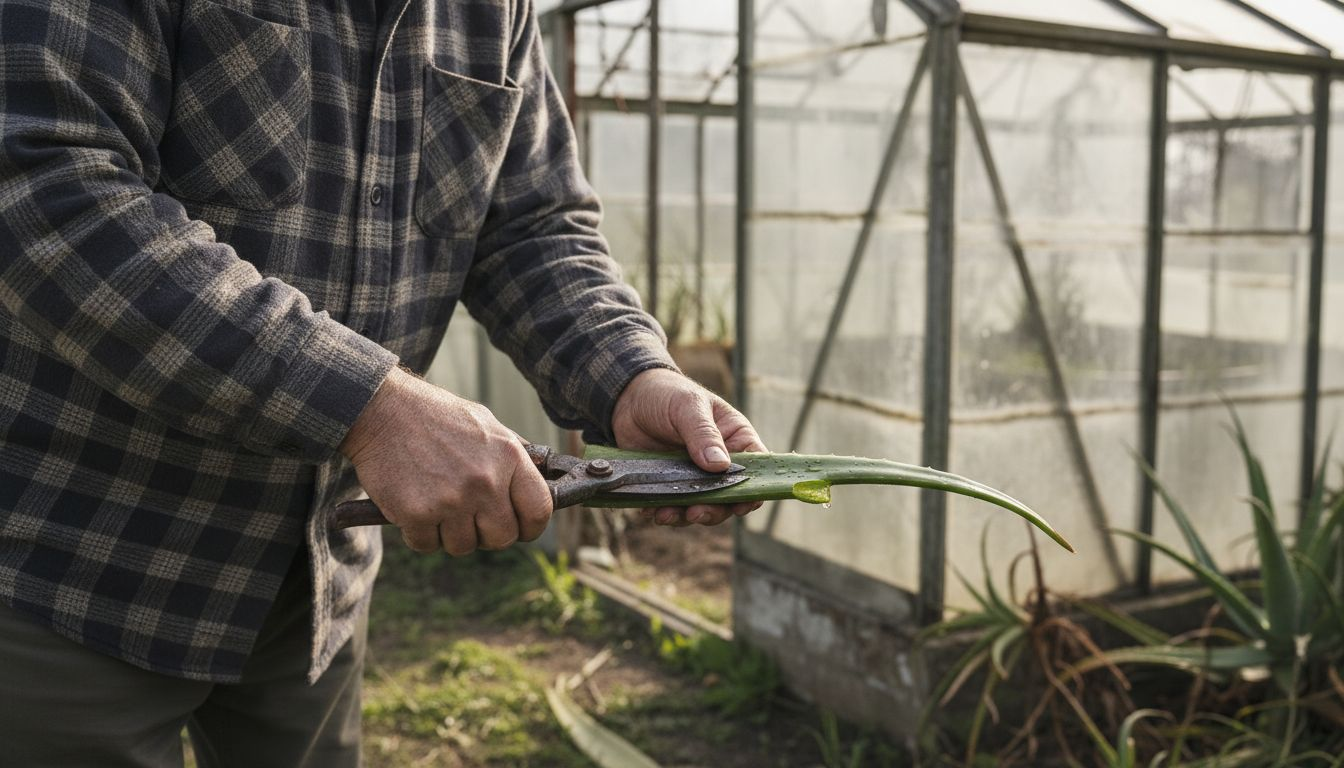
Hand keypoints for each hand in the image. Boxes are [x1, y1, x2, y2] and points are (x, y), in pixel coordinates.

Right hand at [339, 368, 552, 554]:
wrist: (383, 410)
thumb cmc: (437, 416)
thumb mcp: (487, 424)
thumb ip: (514, 457)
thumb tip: (542, 483)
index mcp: (509, 456)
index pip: (539, 511)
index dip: (530, 527)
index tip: (518, 529)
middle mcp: (485, 481)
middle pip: (502, 538)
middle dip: (486, 534)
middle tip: (469, 518)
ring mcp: (451, 500)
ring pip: (463, 546)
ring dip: (450, 534)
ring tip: (438, 504)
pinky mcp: (417, 514)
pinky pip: (427, 545)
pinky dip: (420, 534)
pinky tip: (416, 507)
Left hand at [611, 368, 766, 526]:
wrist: (628, 399)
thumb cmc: (668, 394)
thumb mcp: (688, 407)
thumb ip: (704, 434)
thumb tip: (720, 466)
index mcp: (735, 439)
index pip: (755, 468)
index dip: (752, 489)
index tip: (741, 505)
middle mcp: (718, 463)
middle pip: (728, 497)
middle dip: (713, 510)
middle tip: (695, 513)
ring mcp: (694, 477)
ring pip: (700, 506)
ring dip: (685, 516)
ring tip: (666, 515)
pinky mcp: (669, 485)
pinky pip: (671, 506)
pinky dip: (663, 512)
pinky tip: (651, 510)